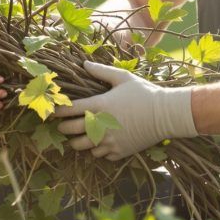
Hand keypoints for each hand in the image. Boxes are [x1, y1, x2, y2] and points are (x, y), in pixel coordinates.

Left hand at [55, 61, 195, 159]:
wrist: (166, 114)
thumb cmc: (144, 93)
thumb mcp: (123, 78)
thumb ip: (101, 71)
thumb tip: (84, 64)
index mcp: (99, 105)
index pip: (70, 110)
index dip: (58, 111)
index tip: (53, 111)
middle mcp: (101, 125)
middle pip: (71, 131)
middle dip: (63, 128)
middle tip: (62, 125)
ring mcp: (110, 141)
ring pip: (83, 147)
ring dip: (79, 142)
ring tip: (79, 137)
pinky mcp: (119, 151)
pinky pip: (101, 155)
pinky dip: (98, 151)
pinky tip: (101, 144)